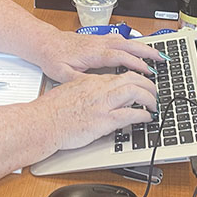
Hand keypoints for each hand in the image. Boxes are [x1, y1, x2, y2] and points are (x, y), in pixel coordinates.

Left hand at [30, 31, 162, 84]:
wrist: (44, 43)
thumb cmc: (53, 58)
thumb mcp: (62, 74)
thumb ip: (79, 80)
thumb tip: (95, 87)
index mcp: (92, 53)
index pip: (119, 57)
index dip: (135, 63)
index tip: (148, 71)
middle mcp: (98, 44)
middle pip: (127, 45)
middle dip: (146, 51)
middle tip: (162, 59)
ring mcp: (99, 40)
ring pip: (126, 40)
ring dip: (142, 47)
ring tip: (157, 55)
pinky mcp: (98, 39)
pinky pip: (119, 39)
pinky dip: (132, 43)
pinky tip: (138, 48)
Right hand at [36, 72, 156, 150]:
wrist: (42, 121)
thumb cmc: (51, 110)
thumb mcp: (70, 91)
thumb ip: (86, 90)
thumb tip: (96, 96)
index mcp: (91, 81)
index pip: (119, 74)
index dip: (135, 77)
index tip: (141, 82)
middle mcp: (99, 89)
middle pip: (132, 78)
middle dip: (148, 83)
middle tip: (154, 91)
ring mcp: (102, 104)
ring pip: (135, 92)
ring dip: (149, 97)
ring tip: (154, 104)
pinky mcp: (103, 120)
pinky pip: (130, 114)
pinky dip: (142, 115)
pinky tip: (147, 117)